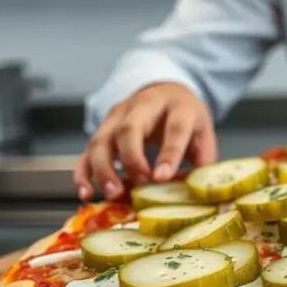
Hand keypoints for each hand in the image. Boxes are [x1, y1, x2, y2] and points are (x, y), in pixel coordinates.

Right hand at [73, 82, 218, 201]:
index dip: (169, 153)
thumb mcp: (202, 132)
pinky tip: (86, 193)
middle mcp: (142, 107)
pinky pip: (86, 152)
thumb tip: (198, 190)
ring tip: (113, 193)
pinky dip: (83, 174)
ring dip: (104, 169)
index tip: (163, 177)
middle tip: (139, 184)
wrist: (165, 92)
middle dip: (131, 159)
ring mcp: (117, 118)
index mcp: (177, 106)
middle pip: (129, 129)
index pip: (174, 128)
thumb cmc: (184, 118)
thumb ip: (204, 159)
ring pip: (102, 140)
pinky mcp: (102, 131)